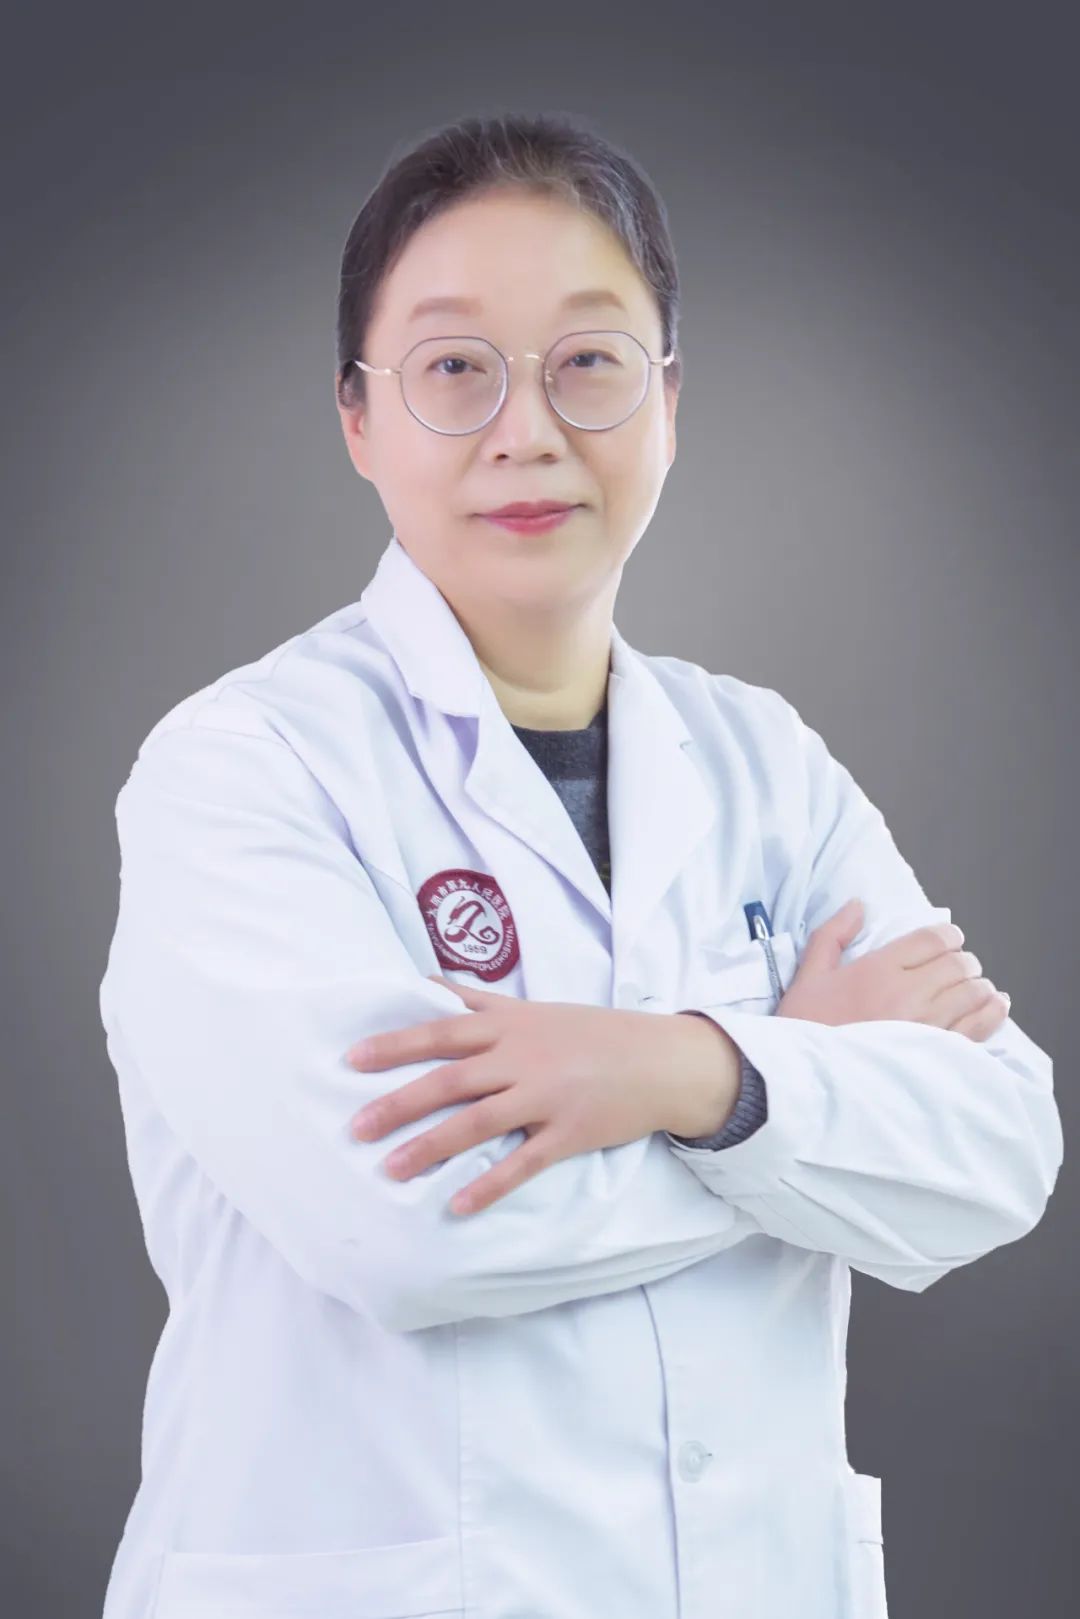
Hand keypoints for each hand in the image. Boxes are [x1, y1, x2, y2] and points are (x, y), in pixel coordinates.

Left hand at [344, 977, 711, 1214]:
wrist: (661, 1059)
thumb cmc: (591, 1032)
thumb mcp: (533, 1007)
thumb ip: (477, 998)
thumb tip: (424, 982)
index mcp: (508, 1025)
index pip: (440, 1031)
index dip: (395, 1045)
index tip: (351, 1060)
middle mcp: (521, 1058)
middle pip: (449, 1080)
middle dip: (398, 1104)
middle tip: (355, 1128)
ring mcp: (545, 1096)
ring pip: (477, 1122)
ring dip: (430, 1147)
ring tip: (391, 1170)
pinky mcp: (569, 1133)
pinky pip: (523, 1162)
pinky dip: (489, 1184)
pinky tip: (457, 1204)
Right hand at [777, 898, 1011, 1040]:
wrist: (807, 1082)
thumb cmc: (805, 1029)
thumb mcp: (807, 976)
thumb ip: (832, 935)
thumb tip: (858, 906)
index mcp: (877, 970)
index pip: (932, 939)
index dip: (948, 936)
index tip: (948, 941)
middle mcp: (907, 994)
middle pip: (958, 964)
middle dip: (962, 961)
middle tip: (957, 968)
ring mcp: (925, 1027)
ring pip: (973, 992)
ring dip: (977, 985)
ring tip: (973, 988)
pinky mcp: (937, 1056)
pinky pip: (979, 1027)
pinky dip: (991, 1012)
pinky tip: (994, 1005)